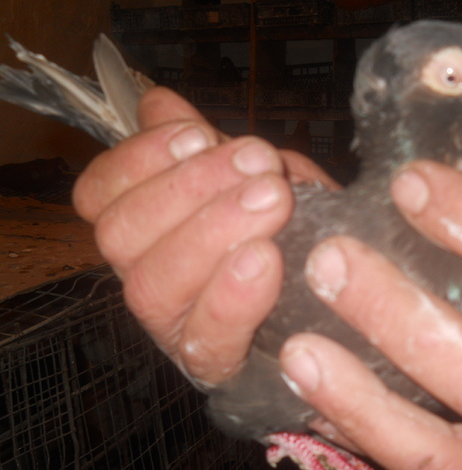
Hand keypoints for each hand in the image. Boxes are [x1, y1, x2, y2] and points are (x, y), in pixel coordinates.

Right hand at [73, 86, 336, 387]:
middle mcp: (150, 276)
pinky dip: (232, 295)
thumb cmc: (292, 225)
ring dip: (212, 232)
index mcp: (149, 228)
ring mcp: (177, 327)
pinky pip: (207, 338)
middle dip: (188, 190)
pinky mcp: (218, 366)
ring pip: (151, 287)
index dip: (139, 159)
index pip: (100, 195)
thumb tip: (157, 102)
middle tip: (259, 163)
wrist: (351, 289)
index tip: (199, 134)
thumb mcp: (255, 174)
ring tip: (273, 200)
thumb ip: (206, 144)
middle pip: (120, 237)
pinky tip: (267, 258)